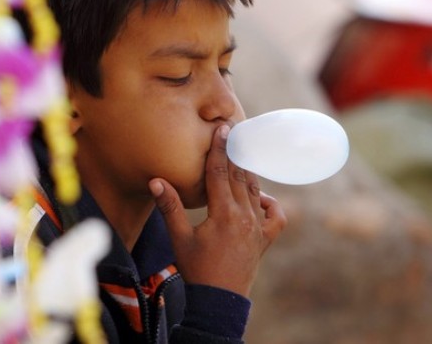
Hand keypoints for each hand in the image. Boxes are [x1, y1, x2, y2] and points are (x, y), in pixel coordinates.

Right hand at [148, 124, 286, 296]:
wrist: (219, 300)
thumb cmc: (196, 269)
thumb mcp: (179, 238)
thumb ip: (169, 207)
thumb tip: (155, 181)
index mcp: (224, 213)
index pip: (220, 173)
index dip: (219, 150)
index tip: (222, 129)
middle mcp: (245, 216)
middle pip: (240, 177)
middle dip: (235, 153)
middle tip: (233, 132)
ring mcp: (258, 228)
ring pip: (255, 191)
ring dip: (248, 172)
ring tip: (242, 155)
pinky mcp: (265, 239)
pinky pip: (276, 216)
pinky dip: (270, 203)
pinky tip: (260, 198)